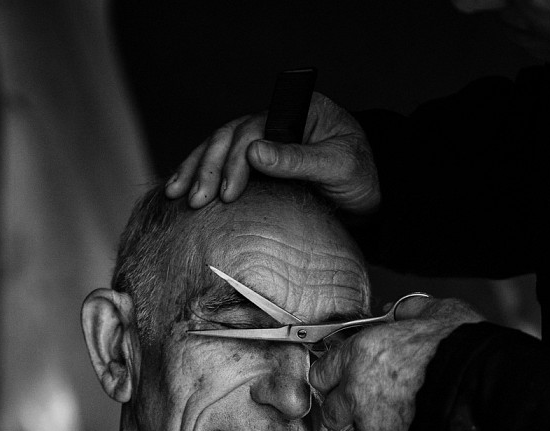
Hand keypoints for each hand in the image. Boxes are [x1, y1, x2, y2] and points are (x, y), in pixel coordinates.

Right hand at [164, 93, 380, 214]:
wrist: (372, 199)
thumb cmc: (361, 179)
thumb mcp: (338, 167)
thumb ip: (297, 160)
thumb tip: (253, 152)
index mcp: (297, 111)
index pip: (254, 129)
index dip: (235, 161)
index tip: (228, 193)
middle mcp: (276, 121)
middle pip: (229, 136)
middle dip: (208, 168)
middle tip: (197, 200)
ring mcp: (265, 142)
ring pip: (219, 148)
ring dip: (195, 171)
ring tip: (176, 195)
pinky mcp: (259, 166)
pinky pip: (224, 166)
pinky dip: (202, 177)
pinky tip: (182, 191)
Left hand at [309, 297, 483, 430]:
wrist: (482, 388)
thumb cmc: (462, 347)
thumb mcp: (438, 312)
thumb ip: (409, 311)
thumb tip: (398, 311)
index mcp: (361, 353)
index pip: (322, 372)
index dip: (334, 376)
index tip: (344, 377)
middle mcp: (358, 389)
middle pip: (331, 409)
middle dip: (344, 407)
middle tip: (365, 401)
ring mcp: (371, 423)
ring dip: (366, 427)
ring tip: (392, 417)